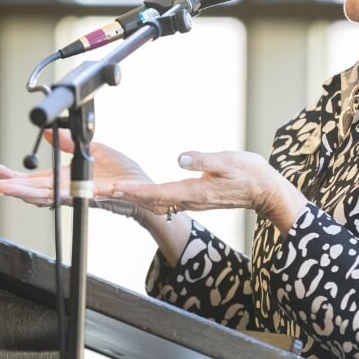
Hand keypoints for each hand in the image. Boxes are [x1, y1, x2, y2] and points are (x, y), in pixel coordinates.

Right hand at [0, 130, 151, 217]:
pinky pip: (71, 196)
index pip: (34, 179)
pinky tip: (38, 195)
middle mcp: (69, 189)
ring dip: (25, 194)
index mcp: (67, 178)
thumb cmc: (123, 174)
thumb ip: (69, 143)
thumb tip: (49, 130)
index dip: (14, 177)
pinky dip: (55, 196)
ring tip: (5, 191)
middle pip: (33, 190)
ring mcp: (79, 194)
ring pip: (46, 196)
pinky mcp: (94, 196)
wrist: (146, 189)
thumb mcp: (93, 150)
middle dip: (10, 188)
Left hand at [110, 150, 307, 234]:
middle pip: (147, 200)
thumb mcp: (228, 161)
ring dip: (127, 197)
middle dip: (121, 197)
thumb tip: (180, 157)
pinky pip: (159, 199)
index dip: (135, 190)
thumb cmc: (249, 174)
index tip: (114, 188)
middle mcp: (187, 199)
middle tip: (95, 192)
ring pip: (151, 201)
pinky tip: (129, 192)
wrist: (264, 191)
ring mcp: (188, 200)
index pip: (158, 192)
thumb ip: (203, 160)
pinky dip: (140, 195)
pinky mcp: (190, 196)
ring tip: (103, 192)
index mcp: (194, 191)